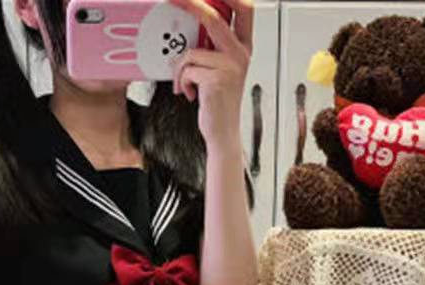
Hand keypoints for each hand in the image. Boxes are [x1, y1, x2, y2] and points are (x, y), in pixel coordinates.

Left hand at [168, 0, 253, 150]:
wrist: (223, 131)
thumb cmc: (219, 102)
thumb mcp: (221, 69)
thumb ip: (212, 46)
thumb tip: (191, 27)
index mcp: (242, 47)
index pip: (243, 8)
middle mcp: (239, 54)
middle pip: (214, 17)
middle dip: (190, 4)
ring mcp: (230, 66)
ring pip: (191, 52)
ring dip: (180, 70)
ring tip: (186, 84)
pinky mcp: (217, 80)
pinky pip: (187, 70)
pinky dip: (182, 82)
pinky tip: (191, 93)